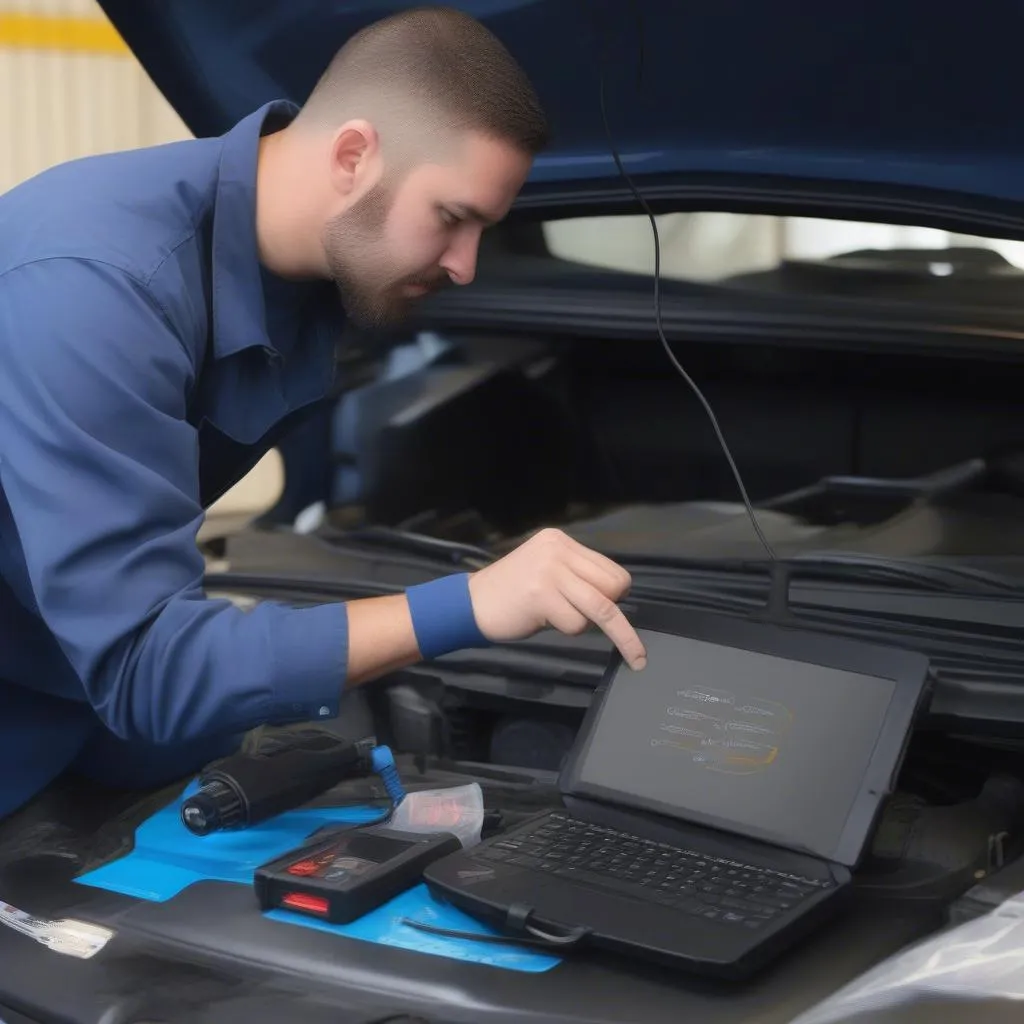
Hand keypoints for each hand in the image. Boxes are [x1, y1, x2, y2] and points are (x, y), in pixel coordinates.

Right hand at [468, 528, 646, 669]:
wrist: (470, 603)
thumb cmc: (513, 593)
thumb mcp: (548, 572)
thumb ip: (578, 577)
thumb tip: (616, 597)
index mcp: (562, 542)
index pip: (613, 571)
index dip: (616, 596)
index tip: (608, 612)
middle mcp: (558, 550)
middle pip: (614, 588)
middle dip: (612, 615)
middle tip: (584, 619)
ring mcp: (550, 571)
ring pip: (600, 608)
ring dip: (583, 624)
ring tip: (553, 617)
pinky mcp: (542, 595)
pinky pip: (576, 624)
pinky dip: (565, 630)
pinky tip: (541, 619)